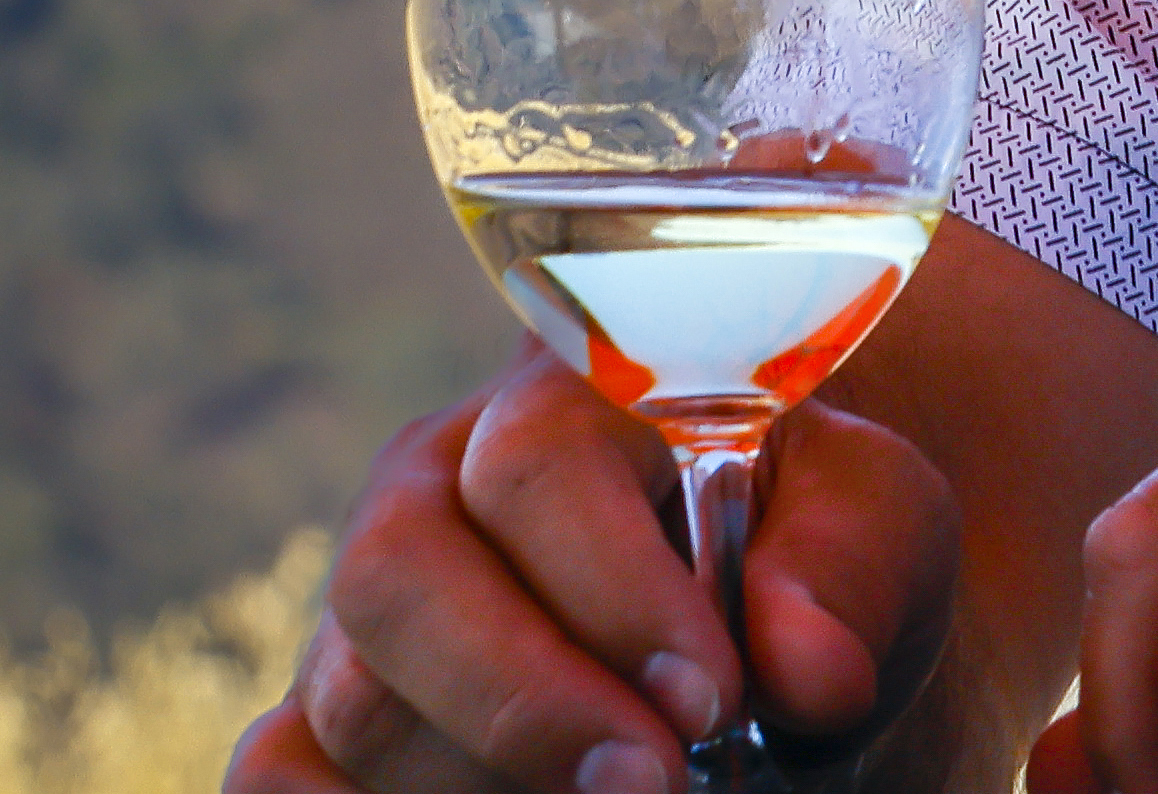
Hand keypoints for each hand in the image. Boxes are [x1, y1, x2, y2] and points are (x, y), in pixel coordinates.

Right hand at [236, 349, 959, 793]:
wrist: (782, 651)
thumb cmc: (822, 564)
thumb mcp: (883, 532)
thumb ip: (855, 571)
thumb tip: (801, 669)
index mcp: (568, 402)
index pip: (537, 468)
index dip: (612, 589)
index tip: (713, 699)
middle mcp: (432, 493)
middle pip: (399, 579)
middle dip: (524, 702)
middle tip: (654, 785)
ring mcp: (365, 621)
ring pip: (354, 702)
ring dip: (486, 778)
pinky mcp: (327, 729)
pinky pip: (273, 776)